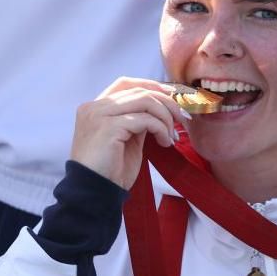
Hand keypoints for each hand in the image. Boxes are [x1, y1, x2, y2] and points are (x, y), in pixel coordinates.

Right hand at [70, 77, 191, 189]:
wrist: (94, 193)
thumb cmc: (110, 170)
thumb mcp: (126, 139)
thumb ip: (137, 120)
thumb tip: (161, 109)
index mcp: (96, 107)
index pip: (127, 83)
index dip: (153, 86)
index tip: (173, 98)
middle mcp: (95, 107)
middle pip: (140, 90)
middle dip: (167, 102)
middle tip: (182, 118)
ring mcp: (100, 115)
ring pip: (146, 101)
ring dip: (166, 117)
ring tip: (171, 136)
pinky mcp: (109, 127)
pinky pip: (146, 119)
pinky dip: (161, 129)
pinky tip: (164, 142)